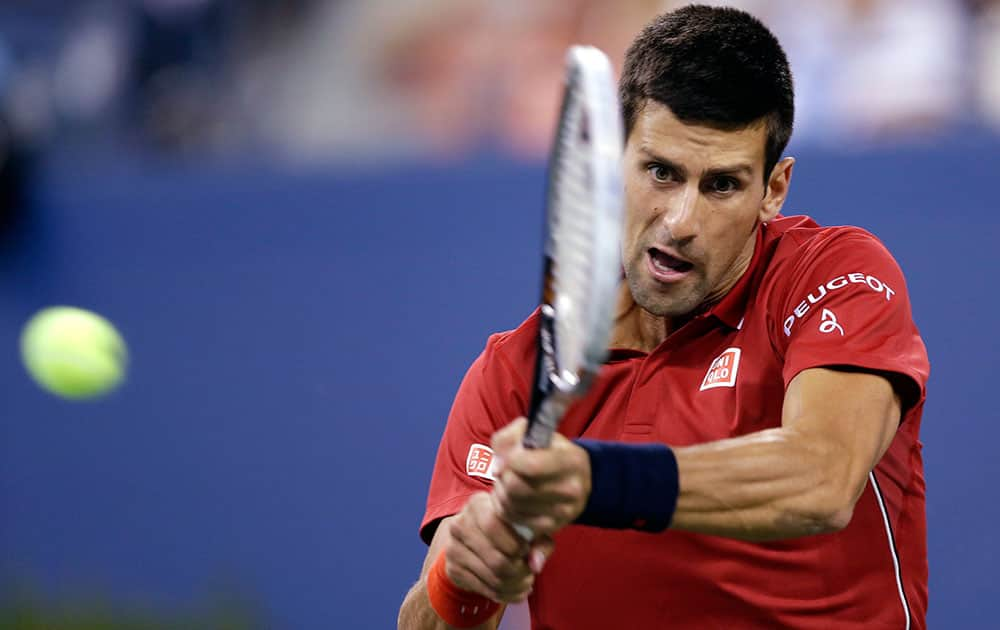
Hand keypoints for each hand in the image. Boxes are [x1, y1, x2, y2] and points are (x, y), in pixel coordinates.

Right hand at [445, 491, 552, 602]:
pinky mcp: (453, 569)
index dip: (516, 545)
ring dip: (516, 585)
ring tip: (526, 581)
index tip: (526, 550)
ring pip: (493, 578)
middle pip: (497, 560)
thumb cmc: (506, 529)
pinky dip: (506, 594)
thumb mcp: (526, 527)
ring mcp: (453, 548)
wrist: (471, 539)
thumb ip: (539, 542)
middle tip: (530, 572)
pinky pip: (485, 590)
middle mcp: (460, 524)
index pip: (494, 526)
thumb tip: (536, 564)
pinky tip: (515, 589)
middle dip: (521, 571)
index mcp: (477, 505)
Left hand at [490, 417, 591, 537]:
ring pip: (512, 503)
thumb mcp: (533, 433)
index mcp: (572, 460)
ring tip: (508, 483)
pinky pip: (514, 518)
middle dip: (503, 477)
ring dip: (501, 492)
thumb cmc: (548, 451)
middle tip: (505, 471)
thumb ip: (509, 437)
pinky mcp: (553, 526)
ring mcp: (564, 511)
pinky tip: (511, 497)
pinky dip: (505, 507)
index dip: (508, 460)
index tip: (503, 458)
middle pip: (516, 486)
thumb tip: (498, 465)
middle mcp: (572, 488)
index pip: (530, 464)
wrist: (573, 476)